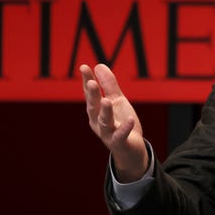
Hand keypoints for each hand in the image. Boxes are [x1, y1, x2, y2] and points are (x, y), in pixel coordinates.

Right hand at [80, 63, 147, 181]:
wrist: (130, 149)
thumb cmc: (121, 123)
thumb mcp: (117, 101)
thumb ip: (109, 85)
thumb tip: (99, 65)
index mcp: (96, 110)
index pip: (90, 94)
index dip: (87, 81)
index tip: (84, 67)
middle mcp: (98, 121)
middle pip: (94, 107)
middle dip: (92, 95)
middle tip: (92, 83)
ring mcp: (108, 133)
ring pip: (104, 122)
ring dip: (105, 112)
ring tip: (106, 100)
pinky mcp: (119, 142)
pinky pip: (121, 135)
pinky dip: (124, 128)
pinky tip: (130, 120)